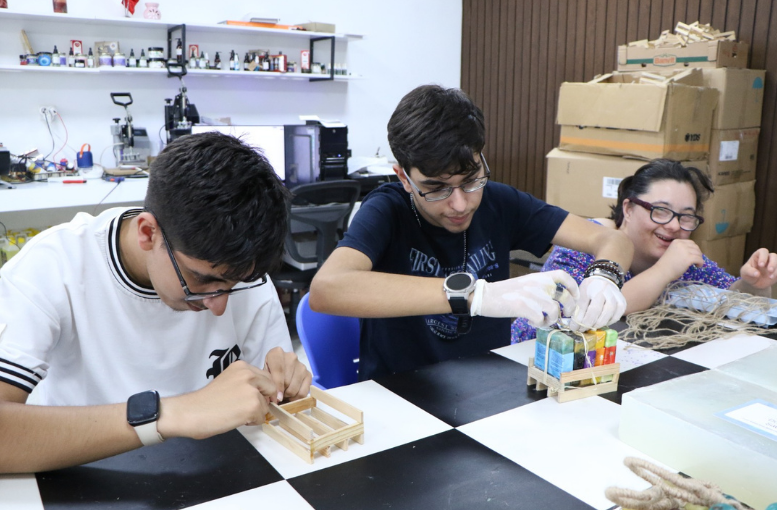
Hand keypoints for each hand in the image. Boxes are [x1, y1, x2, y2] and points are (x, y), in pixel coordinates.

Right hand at [158, 360, 276, 439]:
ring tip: (236, 415)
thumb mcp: (228, 382)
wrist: (190, 412)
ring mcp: (252, 390)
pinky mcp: (253, 406)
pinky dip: (252, 422)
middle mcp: (249, 374)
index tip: (253, 399)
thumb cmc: (205, 401)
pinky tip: (236, 420)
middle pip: (271, 389)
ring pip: (266, 405)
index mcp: (242, 366)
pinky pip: (262, 417)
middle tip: (246, 409)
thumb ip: (245, 384)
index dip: (262, 390)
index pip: (266, 377)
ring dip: (256, 413)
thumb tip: (263, 396)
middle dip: (263, 400)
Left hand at [264, 347, 311, 401]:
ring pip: (294, 388)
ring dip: (288, 396)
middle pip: (287, 381)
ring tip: (283, 395)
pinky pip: (303, 392)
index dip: (277, 386)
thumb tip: (276, 398)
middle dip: (281, 393)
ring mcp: (301, 365)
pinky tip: (291, 396)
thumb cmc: (268, 372)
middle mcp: (291, 357)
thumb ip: (268, 383)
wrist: (278, 369)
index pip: (279, 371)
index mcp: (277, 353)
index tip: (276, 398)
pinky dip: (296, 398)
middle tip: (276, 396)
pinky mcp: (308, 374)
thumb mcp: (264, 375)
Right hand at [470, 270, 578, 327]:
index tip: (575, 296)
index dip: (573, 286)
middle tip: (564, 316)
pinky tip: (531, 322)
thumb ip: (540, 288)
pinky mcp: (524, 306)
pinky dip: (539, 324)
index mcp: (538, 277)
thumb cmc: (504, 292)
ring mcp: (531, 295)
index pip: (563, 276)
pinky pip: (541, 319)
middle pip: (565, 297)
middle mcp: (538, 284)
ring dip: (552, 320)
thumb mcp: (525, 283)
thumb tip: (554, 301)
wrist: (485, 296)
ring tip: (542, 321)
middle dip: (568, 309)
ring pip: (555, 311)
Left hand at [568, 275, 626, 330]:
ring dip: (598, 324)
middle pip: (595, 310)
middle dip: (587, 323)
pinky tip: (602, 323)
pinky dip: (608, 322)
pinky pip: (616, 316)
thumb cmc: (589, 289)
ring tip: (591, 327)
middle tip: (582, 329)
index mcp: (590, 286)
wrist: (604, 280)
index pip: (582, 305)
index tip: (573, 327)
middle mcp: (603, 289)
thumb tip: (574, 323)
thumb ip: (576, 306)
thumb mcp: (579, 294)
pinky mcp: (622, 302)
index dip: (577, 318)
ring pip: (607, 313)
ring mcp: (615, 295)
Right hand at [653, 239, 703, 280]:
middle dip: (697, 253)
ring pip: (698, 253)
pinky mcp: (689, 258)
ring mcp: (686, 250)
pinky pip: (700, 259)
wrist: (662, 271)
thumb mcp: (672, 252)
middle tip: (695, 260)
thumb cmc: (666, 264)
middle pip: (695, 247)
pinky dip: (700, 263)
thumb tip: (692, 251)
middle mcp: (682, 244)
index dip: (693, 249)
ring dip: (699, 258)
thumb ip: (681, 249)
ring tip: (696, 264)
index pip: (690, 242)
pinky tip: (697, 266)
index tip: (692, 254)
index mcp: (677, 241)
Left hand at [739, 248, 776, 288]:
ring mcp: (773, 264)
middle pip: (773, 256)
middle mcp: (767, 258)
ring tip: (770, 277)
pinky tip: (773, 278)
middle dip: (772, 263)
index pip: (763, 251)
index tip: (761, 265)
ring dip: (776, 269)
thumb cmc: (748, 275)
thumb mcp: (744, 272)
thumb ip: (749, 271)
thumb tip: (757, 274)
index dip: (763, 257)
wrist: (753, 283)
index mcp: (758, 256)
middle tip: (769, 270)